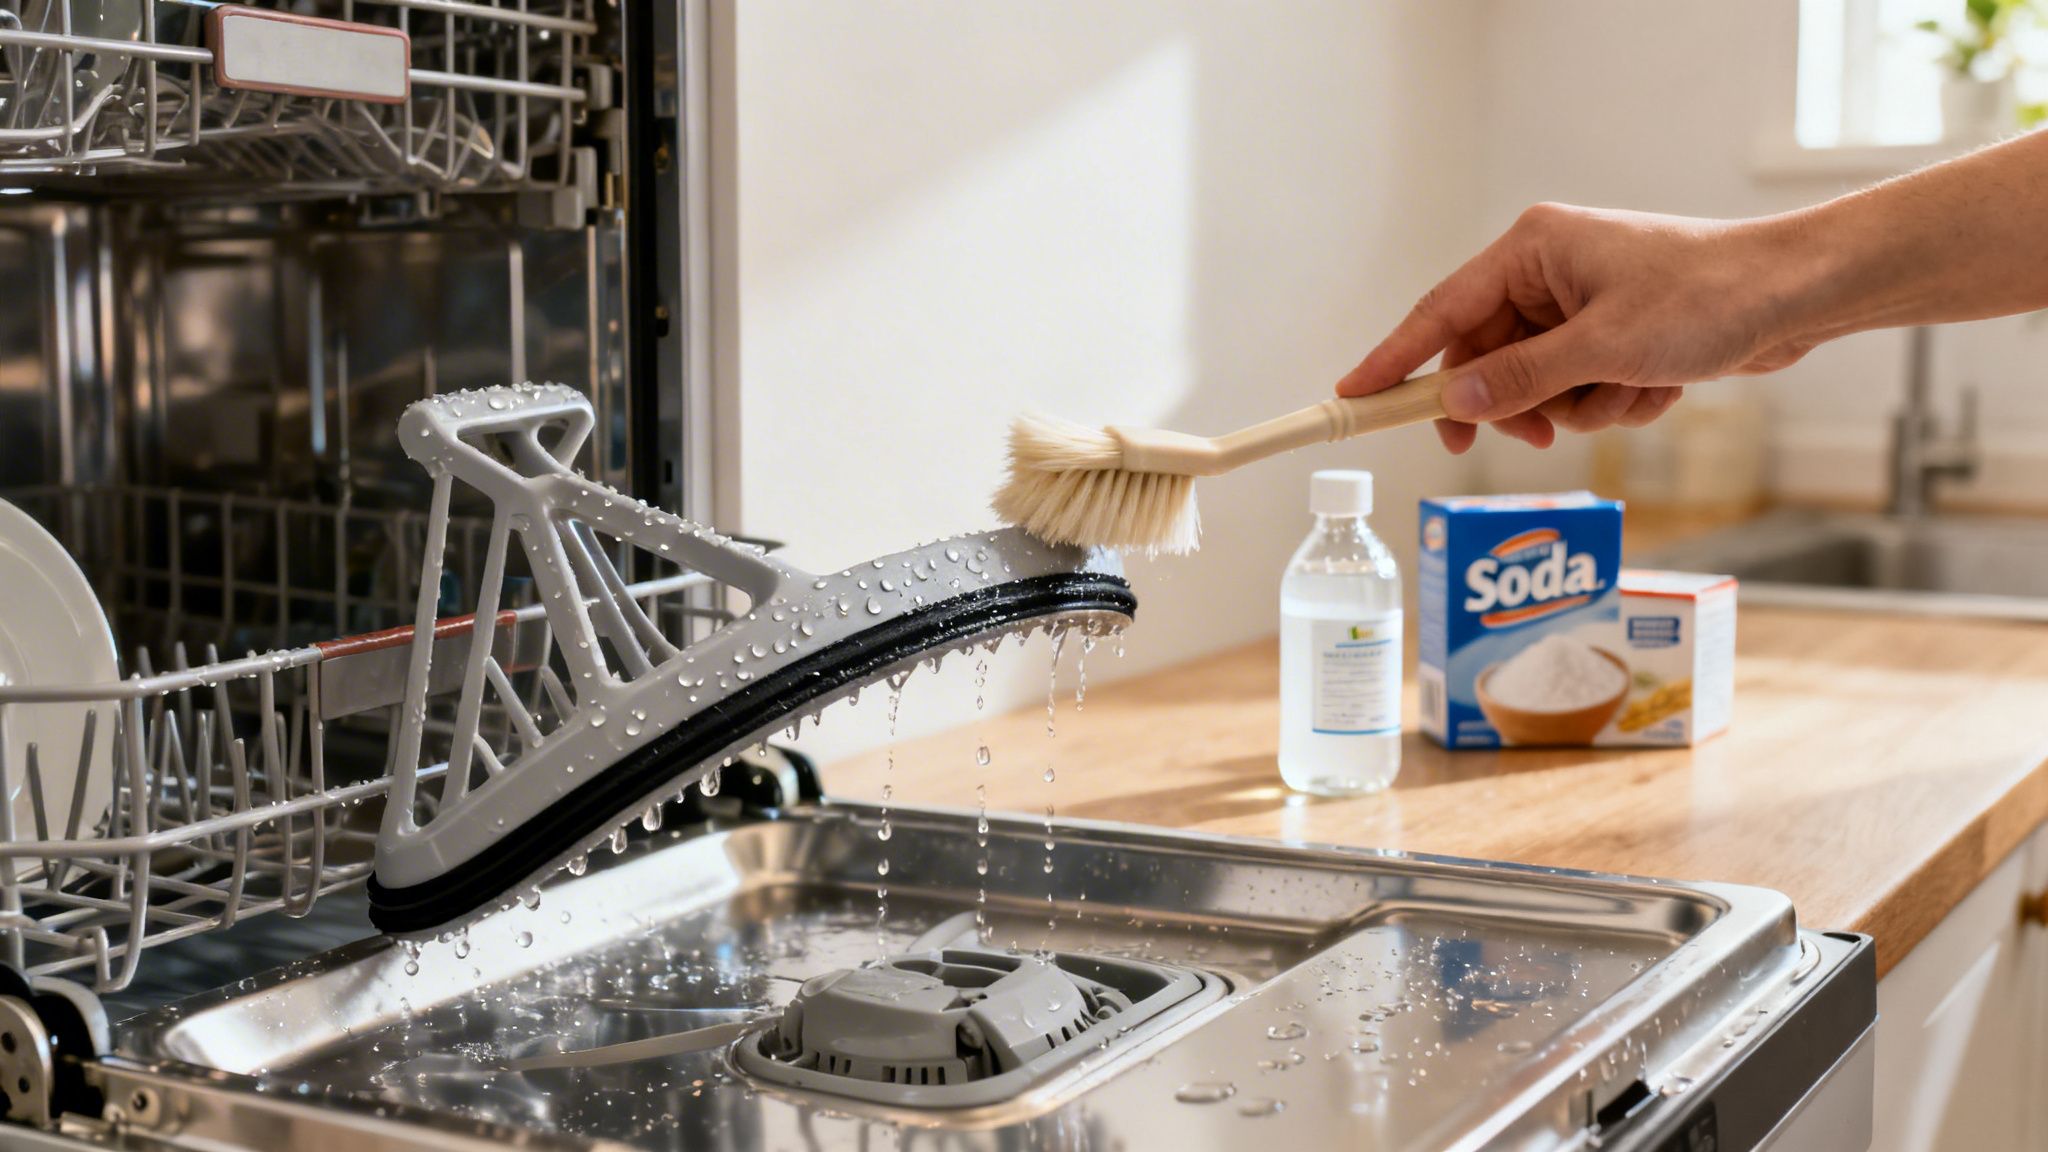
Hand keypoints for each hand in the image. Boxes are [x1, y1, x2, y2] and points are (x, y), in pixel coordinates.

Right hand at [1338, 203, 1817, 452]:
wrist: (1796, 296)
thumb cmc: (1707, 297)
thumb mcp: (1603, 347)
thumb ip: (1519, 378)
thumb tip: (1452, 404)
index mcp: (1532, 249)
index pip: (1439, 313)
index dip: (1394, 360)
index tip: (1352, 397)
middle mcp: (1547, 271)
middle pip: (1486, 359)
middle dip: (1520, 403)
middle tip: (1540, 434)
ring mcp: (1579, 305)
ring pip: (1535, 385)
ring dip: (1580, 406)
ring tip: (1629, 394)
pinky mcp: (1610, 334)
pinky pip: (1578, 389)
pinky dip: (1612, 401)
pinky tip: (1656, 387)